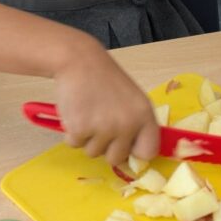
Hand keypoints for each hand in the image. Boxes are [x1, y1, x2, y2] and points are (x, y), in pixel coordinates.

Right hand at [52, 45, 158, 165]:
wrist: (80, 61)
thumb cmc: (105, 80)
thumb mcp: (132, 99)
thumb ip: (136, 124)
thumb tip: (136, 155)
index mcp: (145, 115)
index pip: (149, 152)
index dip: (136, 154)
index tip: (126, 148)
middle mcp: (128, 124)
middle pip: (116, 158)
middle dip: (106, 147)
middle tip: (100, 123)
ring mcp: (104, 128)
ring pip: (93, 153)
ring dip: (87, 139)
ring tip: (88, 112)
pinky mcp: (80, 129)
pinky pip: (74, 145)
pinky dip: (71, 133)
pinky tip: (76, 112)